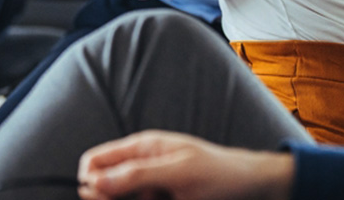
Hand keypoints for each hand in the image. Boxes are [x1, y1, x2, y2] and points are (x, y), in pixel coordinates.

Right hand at [78, 131, 293, 199]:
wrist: (253, 188)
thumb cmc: (220, 174)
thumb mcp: (178, 173)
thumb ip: (136, 175)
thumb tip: (94, 180)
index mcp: (141, 149)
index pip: (94, 162)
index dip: (90, 182)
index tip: (101, 198)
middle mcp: (142, 168)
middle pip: (106, 189)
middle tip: (152, 199)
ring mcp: (152, 188)